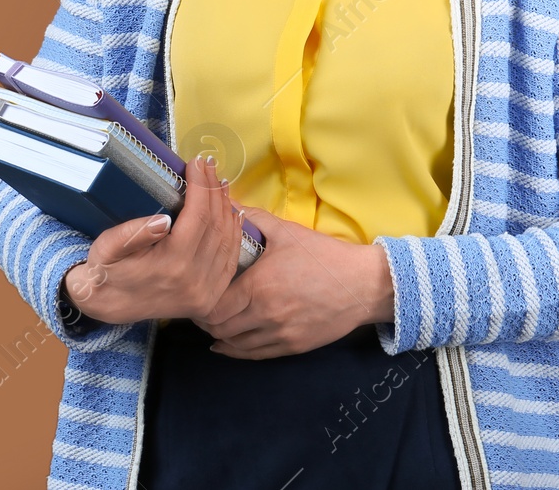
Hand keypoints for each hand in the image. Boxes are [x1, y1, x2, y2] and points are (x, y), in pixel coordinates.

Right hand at [61, 155, 244, 323]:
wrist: (108, 306)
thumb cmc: (106, 270)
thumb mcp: (107, 247)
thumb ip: (132, 234)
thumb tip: (163, 220)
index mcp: (171, 265)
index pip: (197, 217)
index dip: (201, 186)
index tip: (197, 163)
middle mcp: (195, 281)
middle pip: (216, 226)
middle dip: (215, 191)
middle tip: (210, 166)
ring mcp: (205, 293)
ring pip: (227, 242)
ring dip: (227, 209)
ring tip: (220, 184)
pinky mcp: (209, 298)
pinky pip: (229, 262)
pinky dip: (234, 235)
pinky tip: (233, 215)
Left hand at [191, 204, 394, 358]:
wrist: (364, 285)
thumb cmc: (323, 255)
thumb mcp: (286, 231)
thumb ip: (251, 218)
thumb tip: (224, 202)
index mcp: (259, 286)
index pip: (213, 302)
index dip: (198, 299)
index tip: (194, 288)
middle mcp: (265, 315)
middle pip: (218, 327)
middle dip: (204, 318)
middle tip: (198, 305)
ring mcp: (279, 334)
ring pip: (234, 345)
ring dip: (218, 335)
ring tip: (212, 321)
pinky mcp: (292, 348)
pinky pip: (254, 355)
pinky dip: (236, 350)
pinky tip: (226, 344)